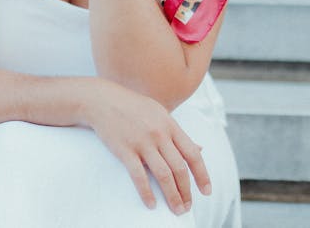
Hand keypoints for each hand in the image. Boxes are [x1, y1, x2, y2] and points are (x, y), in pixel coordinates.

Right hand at [85, 78, 211, 215]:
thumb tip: (200, 149)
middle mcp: (158, 133)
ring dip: (172, 196)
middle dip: (186, 191)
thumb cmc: (132, 106)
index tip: (206, 191)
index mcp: (169, 124)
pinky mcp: (125, 149)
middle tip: (188, 207)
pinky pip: (139, 176)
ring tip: (177, 209)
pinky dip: (147, 192)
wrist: (103, 100)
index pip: (192, 153)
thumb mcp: (159, 113)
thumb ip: (178, 133)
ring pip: (163, 174)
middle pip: (179, 168)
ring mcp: (142, 141)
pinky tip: (152, 204)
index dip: (202, 174)